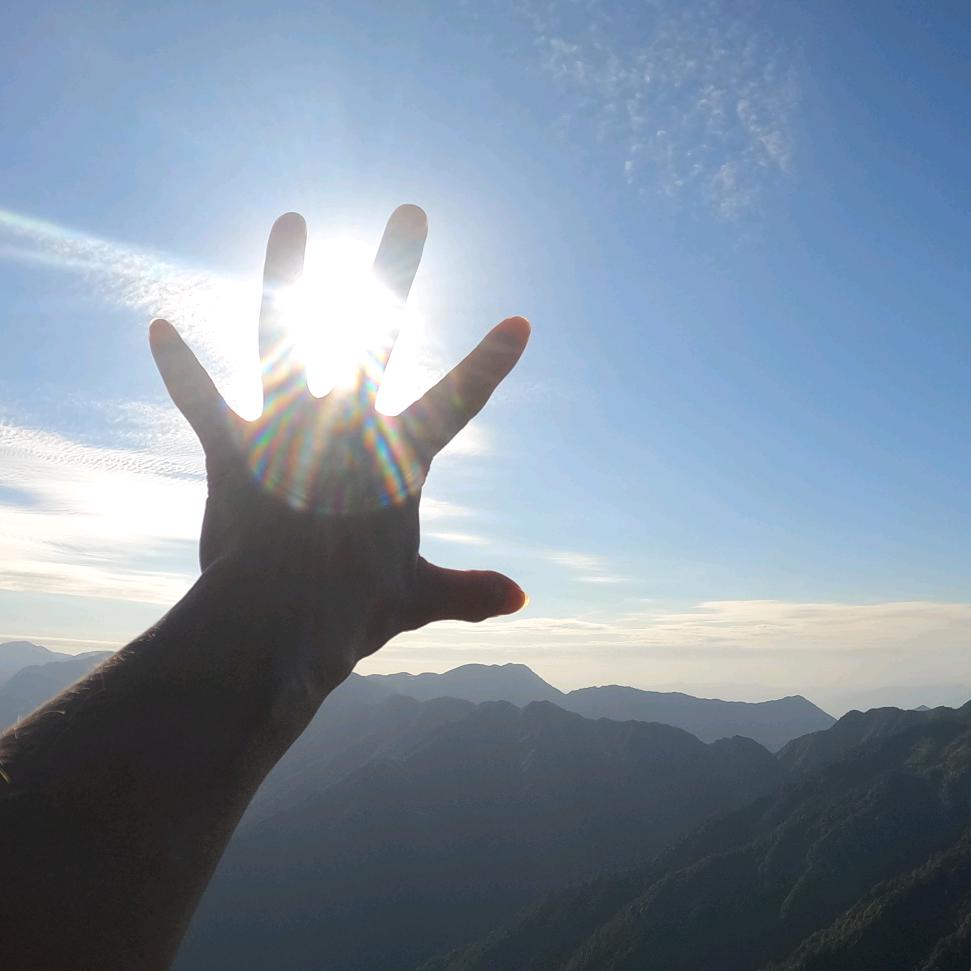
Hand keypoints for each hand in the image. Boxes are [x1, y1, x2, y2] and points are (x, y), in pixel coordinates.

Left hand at [148, 206, 529, 690]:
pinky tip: (158, 328)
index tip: (519, 322)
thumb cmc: (352, 613)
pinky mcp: (232, 452)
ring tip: (293, 221)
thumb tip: (523, 599)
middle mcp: (344, 428)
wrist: (275, 628)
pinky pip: (203, 402)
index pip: (456, 403)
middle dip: (395, 270)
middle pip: (376, 334)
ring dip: (285, 274)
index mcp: (397, 461)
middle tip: (409, 212)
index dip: (488, 363)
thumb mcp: (418, 599)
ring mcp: (286, 433)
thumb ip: (469, 592)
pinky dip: (181, 369)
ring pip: (285, 335)